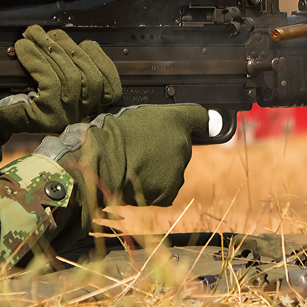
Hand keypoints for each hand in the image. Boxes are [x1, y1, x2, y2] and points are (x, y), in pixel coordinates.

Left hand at [0, 26, 121, 134]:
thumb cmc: (21, 93)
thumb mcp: (54, 78)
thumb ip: (72, 65)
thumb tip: (83, 42)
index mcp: (88, 107)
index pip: (112, 88)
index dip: (104, 63)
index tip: (88, 43)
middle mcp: (81, 115)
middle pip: (89, 76)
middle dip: (67, 46)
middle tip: (45, 31)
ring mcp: (65, 117)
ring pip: (69, 76)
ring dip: (48, 48)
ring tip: (31, 34)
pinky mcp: (47, 116)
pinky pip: (49, 80)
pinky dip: (35, 59)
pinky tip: (23, 48)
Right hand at [35, 104, 208, 241]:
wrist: (101, 162)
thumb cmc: (110, 134)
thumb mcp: (136, 113)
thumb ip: (161, 118)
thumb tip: (198, 121)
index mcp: (176, 119)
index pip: (199, 117)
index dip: (201, 121)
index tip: (205, 124)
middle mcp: (183, 143)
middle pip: (180, 149)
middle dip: (165, 151)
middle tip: (141, 149)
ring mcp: (178, 169)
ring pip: (172, 171)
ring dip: (158, 170)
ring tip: (134, 164)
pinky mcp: (169, 192)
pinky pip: (164, 190)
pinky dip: (153, 188)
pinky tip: (135, 179)